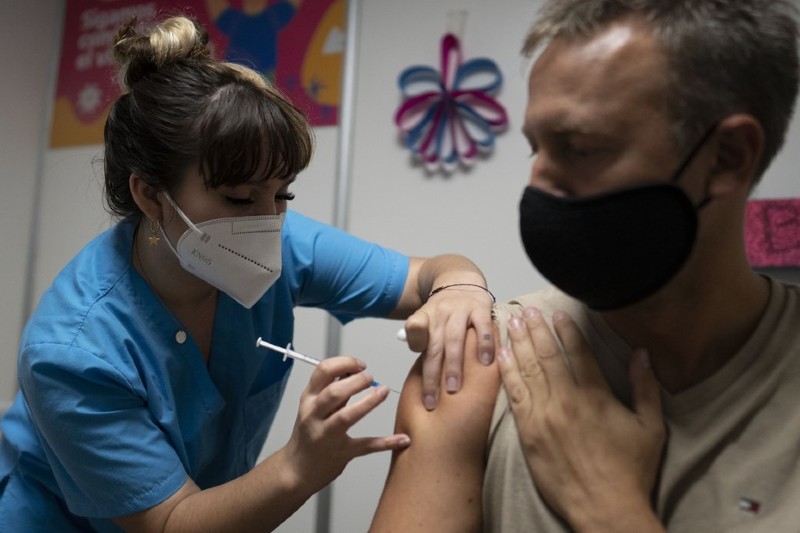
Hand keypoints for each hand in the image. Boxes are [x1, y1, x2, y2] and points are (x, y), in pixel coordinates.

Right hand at [284, 356, 409, 493]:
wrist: (296, 470)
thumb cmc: (308, 435)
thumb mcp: (314, 407)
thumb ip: (332, 389)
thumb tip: (351, 369)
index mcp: (309, 399)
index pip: (322, 371)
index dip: (344, 363)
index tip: (360, 365)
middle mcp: (314, 416)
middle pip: (334, 392)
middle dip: (356, 381)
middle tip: (370, 378)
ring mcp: (327, 436)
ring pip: (346, 417)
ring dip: (368, 402)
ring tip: (383, 392)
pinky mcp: (341, 454)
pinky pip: (366, 446)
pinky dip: (386, 442)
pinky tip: (402, 439)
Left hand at [405, 284, 494, 409]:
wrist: (460, 279)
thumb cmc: (443, 311)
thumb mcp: (426, 318)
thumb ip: (418, 334)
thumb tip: (401, 339)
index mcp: (424, 316)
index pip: (414, 328)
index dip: (414, 344)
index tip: (415, 371)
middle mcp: (440, 312)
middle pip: (433, 346)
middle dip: (431, 375)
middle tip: (431, 401)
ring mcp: (460, 309)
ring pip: (454, 339)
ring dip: (454, 365)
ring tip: (454, 388)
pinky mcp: (480, 307)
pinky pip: (482, 327)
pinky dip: (484, 344)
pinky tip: (485, 363)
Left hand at [496, 308, 665, 532]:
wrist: (604, 508)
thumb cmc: (632, 469)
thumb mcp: (651, 427)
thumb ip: (646, 387)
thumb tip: (642, 353)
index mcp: (596, 396)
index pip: (577, 353)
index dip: (565, 330)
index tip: (557, 313)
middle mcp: (566, 401)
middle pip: (546, 356)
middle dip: (535, 329)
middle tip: (527, 310)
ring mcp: (543, 417)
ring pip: (526, 371)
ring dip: (518, 343)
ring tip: (511, 323)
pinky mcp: (528, 434)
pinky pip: (514, 396)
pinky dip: (508, 373)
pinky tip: (503, 356)